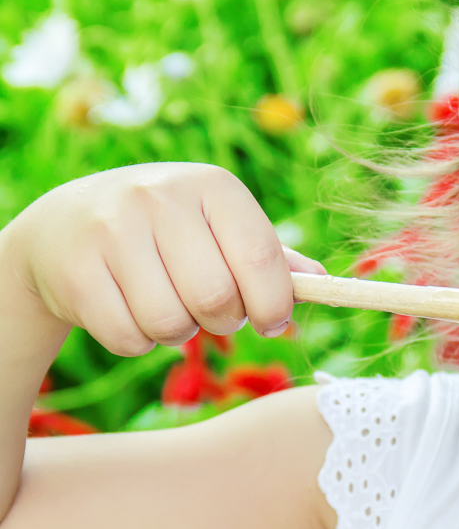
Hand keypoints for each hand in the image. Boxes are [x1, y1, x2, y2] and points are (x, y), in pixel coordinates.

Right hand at [1, 163, 324, 354]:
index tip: (270, 321)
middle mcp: (160, 196)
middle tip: (210, 312)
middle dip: (223, 322)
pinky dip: (137, 342)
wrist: (64, 229)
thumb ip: (273, 260)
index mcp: (214, 187)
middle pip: (217, 300)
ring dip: (178, 334)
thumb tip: (324, 284)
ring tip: (167, 307)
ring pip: (171, 325)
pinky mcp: (74, 268)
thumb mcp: (221, 232)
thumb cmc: (169, 237)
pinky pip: (128, 339)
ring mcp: (111, 229)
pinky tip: (128, 311)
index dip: (273, 305)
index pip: (262, 259)